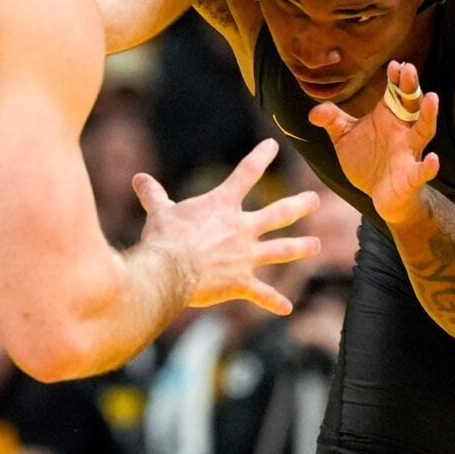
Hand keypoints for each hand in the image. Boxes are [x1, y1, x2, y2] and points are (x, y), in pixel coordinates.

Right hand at [134, 139, 320, 315]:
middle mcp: (241, 229)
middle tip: (315, 200)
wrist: (170, 270)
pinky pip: (262, 294)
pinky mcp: (241, 282)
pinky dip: (274, 302)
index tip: (273, 145)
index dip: (260, 157)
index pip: (245, 174)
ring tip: (316, 246)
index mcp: (222, 206)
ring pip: (280, 250)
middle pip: (278, 213)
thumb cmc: (164, 238)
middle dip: (299, 205)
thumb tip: (138, 179)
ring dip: (300, 248)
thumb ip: (154, 195)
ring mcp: (245, 256)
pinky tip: (287, 308)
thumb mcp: (159, 212)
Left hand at [308, 61, 439, 225]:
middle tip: (409, 69)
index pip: (396, 92)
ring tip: (432, 98)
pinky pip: (422, 171)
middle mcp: (403, 131)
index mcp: (388, 117)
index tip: (394, 65)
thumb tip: (313, 112)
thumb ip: (332, 121)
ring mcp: (409, 153)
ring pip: (423, 130)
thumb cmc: (366, 160)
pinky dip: (429, 166)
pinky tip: (434, 160)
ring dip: (428, 115)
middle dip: (411, 87)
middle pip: (411, 104)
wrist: (380, 196)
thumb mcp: (344, 137)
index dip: (396, 79)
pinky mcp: (411, 177)